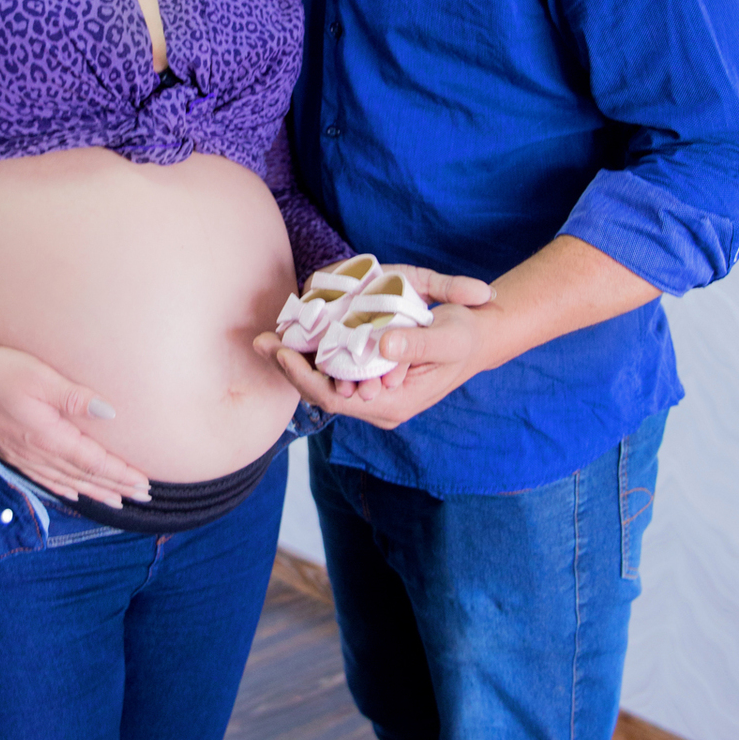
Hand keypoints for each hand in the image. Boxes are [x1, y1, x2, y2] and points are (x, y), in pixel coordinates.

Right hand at [0, 345, 150, 505]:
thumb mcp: (40, 377)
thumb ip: (75, 397)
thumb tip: (109, 413)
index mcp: (48, 437)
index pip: (93, 463)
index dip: (120, 474)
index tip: (144, 483)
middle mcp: (37, 454)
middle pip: (84, 477)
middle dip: (115, 487)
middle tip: (143, 496)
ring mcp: (24, 456)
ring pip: (67, 482)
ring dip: (95, 492)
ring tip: (118, 501)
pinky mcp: (13, 452)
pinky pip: (46, 479)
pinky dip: (65, 489)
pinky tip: (74, 493)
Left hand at [254, 265, 495, 429]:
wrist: (477, 336)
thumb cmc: (465, 336)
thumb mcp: (449, 337)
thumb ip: (417, 344)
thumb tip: (383, 346)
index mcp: (396, 403)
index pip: (338, 399)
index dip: (306, 379)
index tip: (282, 352)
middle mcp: (379, 405)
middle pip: (323, 394)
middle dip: (290, 369)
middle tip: (260, 341)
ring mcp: (373, 393)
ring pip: (324, 383)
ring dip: (296, 361)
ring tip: (267, 338)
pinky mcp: (369, 377)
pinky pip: (334, 371)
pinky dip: (312, 354)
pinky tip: (292, 334)